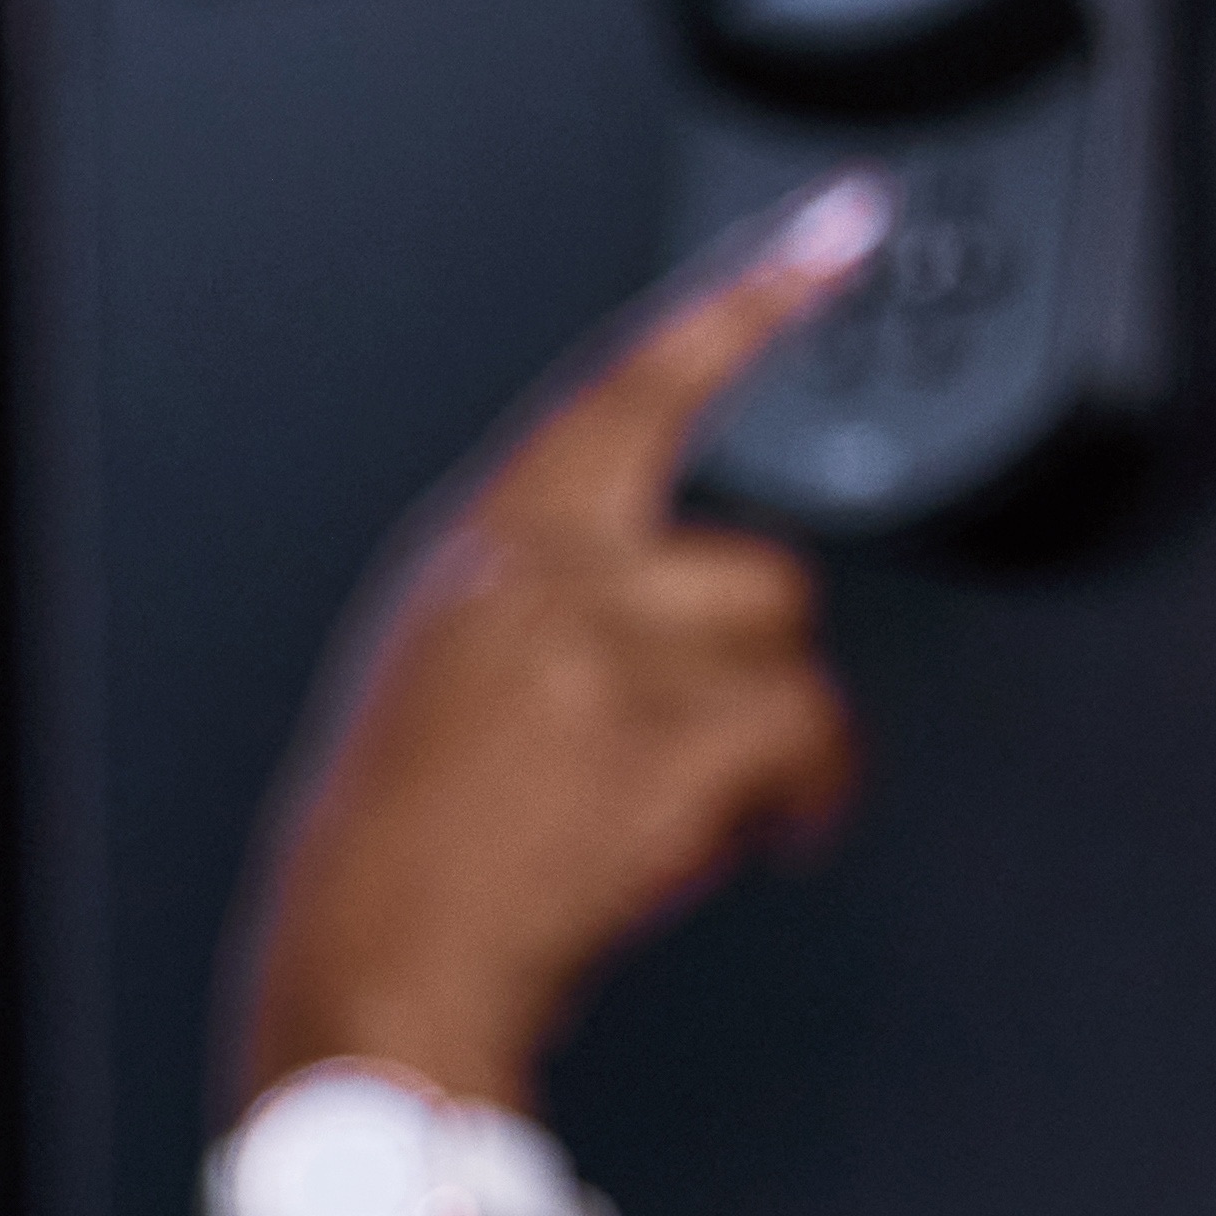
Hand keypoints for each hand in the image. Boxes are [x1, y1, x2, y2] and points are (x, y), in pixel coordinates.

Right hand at [243, 180, 883, 1105]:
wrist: (372, 985)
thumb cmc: (391, 864)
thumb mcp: (435, 690)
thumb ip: (537, 617)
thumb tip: (648, 620)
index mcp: (477, 552)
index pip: (631, 389)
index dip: (749, 300)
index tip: (843, 230)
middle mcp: (545, 578)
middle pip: (751, 564)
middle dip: (747, 672)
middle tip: (695, 747)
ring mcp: (612, 653)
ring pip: (787, 659)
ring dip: (766, 746)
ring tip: (682, 817)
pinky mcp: (675, 735)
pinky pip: (807, 739)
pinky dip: (794, 803)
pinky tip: (729, 846)